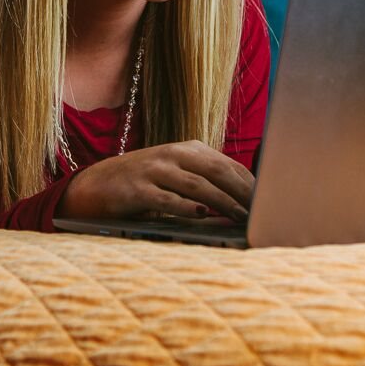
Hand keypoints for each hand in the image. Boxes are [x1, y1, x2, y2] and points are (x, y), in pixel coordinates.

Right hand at [57, 141, 253, 222]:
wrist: (95, 185)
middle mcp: (172, 154)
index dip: (250, 182)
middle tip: (262, 210)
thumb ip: (204, 182)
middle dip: (242, 191)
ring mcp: (153, 170)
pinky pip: (165, 198)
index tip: (269, 199)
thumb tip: (244, 203)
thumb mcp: (175, 175)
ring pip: (195, 185)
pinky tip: (202, 215)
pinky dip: (185, 207)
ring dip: (222, 201)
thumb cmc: (144, 184)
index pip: (227, 164)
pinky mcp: (136, 190)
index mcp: (187, 149)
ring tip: (241, 216)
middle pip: (216, 171)